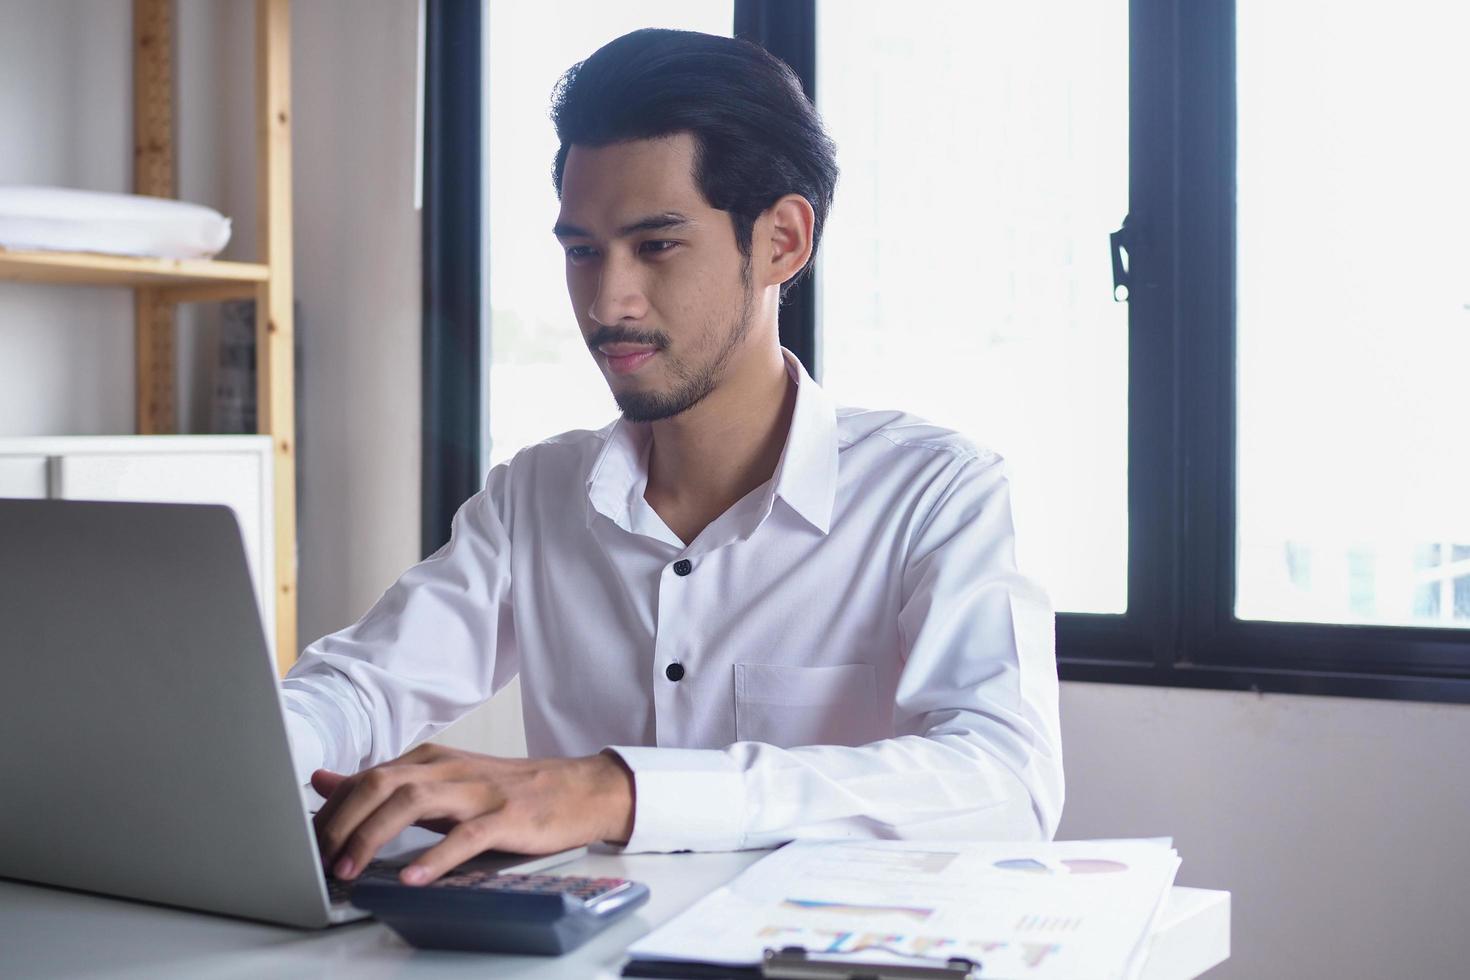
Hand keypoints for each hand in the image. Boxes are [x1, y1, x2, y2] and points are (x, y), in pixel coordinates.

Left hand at [311, 743, 634, 885]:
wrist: (578, 789)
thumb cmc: (508, 790)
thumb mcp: (442, 781)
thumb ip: (384, 783)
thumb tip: (325, 780)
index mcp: (432, 760)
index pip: (366, 778)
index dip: (331, 811)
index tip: (309, 844)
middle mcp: (449, 769)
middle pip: (380, 784)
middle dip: (340, 822)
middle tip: (319, 860)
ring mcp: (477, 792)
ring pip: (412, 803)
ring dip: (372, 837)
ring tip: (350, 870)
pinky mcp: (506, 817)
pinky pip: (464, 837)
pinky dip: (434, 858)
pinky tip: (412, 877)